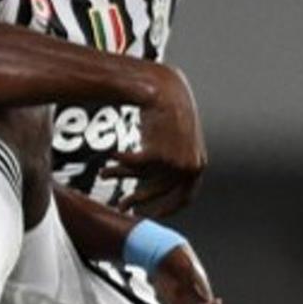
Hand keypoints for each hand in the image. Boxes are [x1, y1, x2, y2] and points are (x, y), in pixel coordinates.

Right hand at [101, 65, 205, 216]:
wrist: (166, 90)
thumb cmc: (169, 115)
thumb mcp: (176, 143)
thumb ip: (169, 165)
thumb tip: (152, 183)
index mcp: (197, 166)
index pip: (185, 197)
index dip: (167, 207)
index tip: (150, 213)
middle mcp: (189, 166)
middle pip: (160, 192)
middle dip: (138, 200)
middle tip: (123, 205)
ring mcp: (174, 160)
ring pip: (142, 177)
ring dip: (120, 175)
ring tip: (105, 173)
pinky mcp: (157, 152)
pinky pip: (133, 164)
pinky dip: (120, 160)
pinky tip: (112, 154)